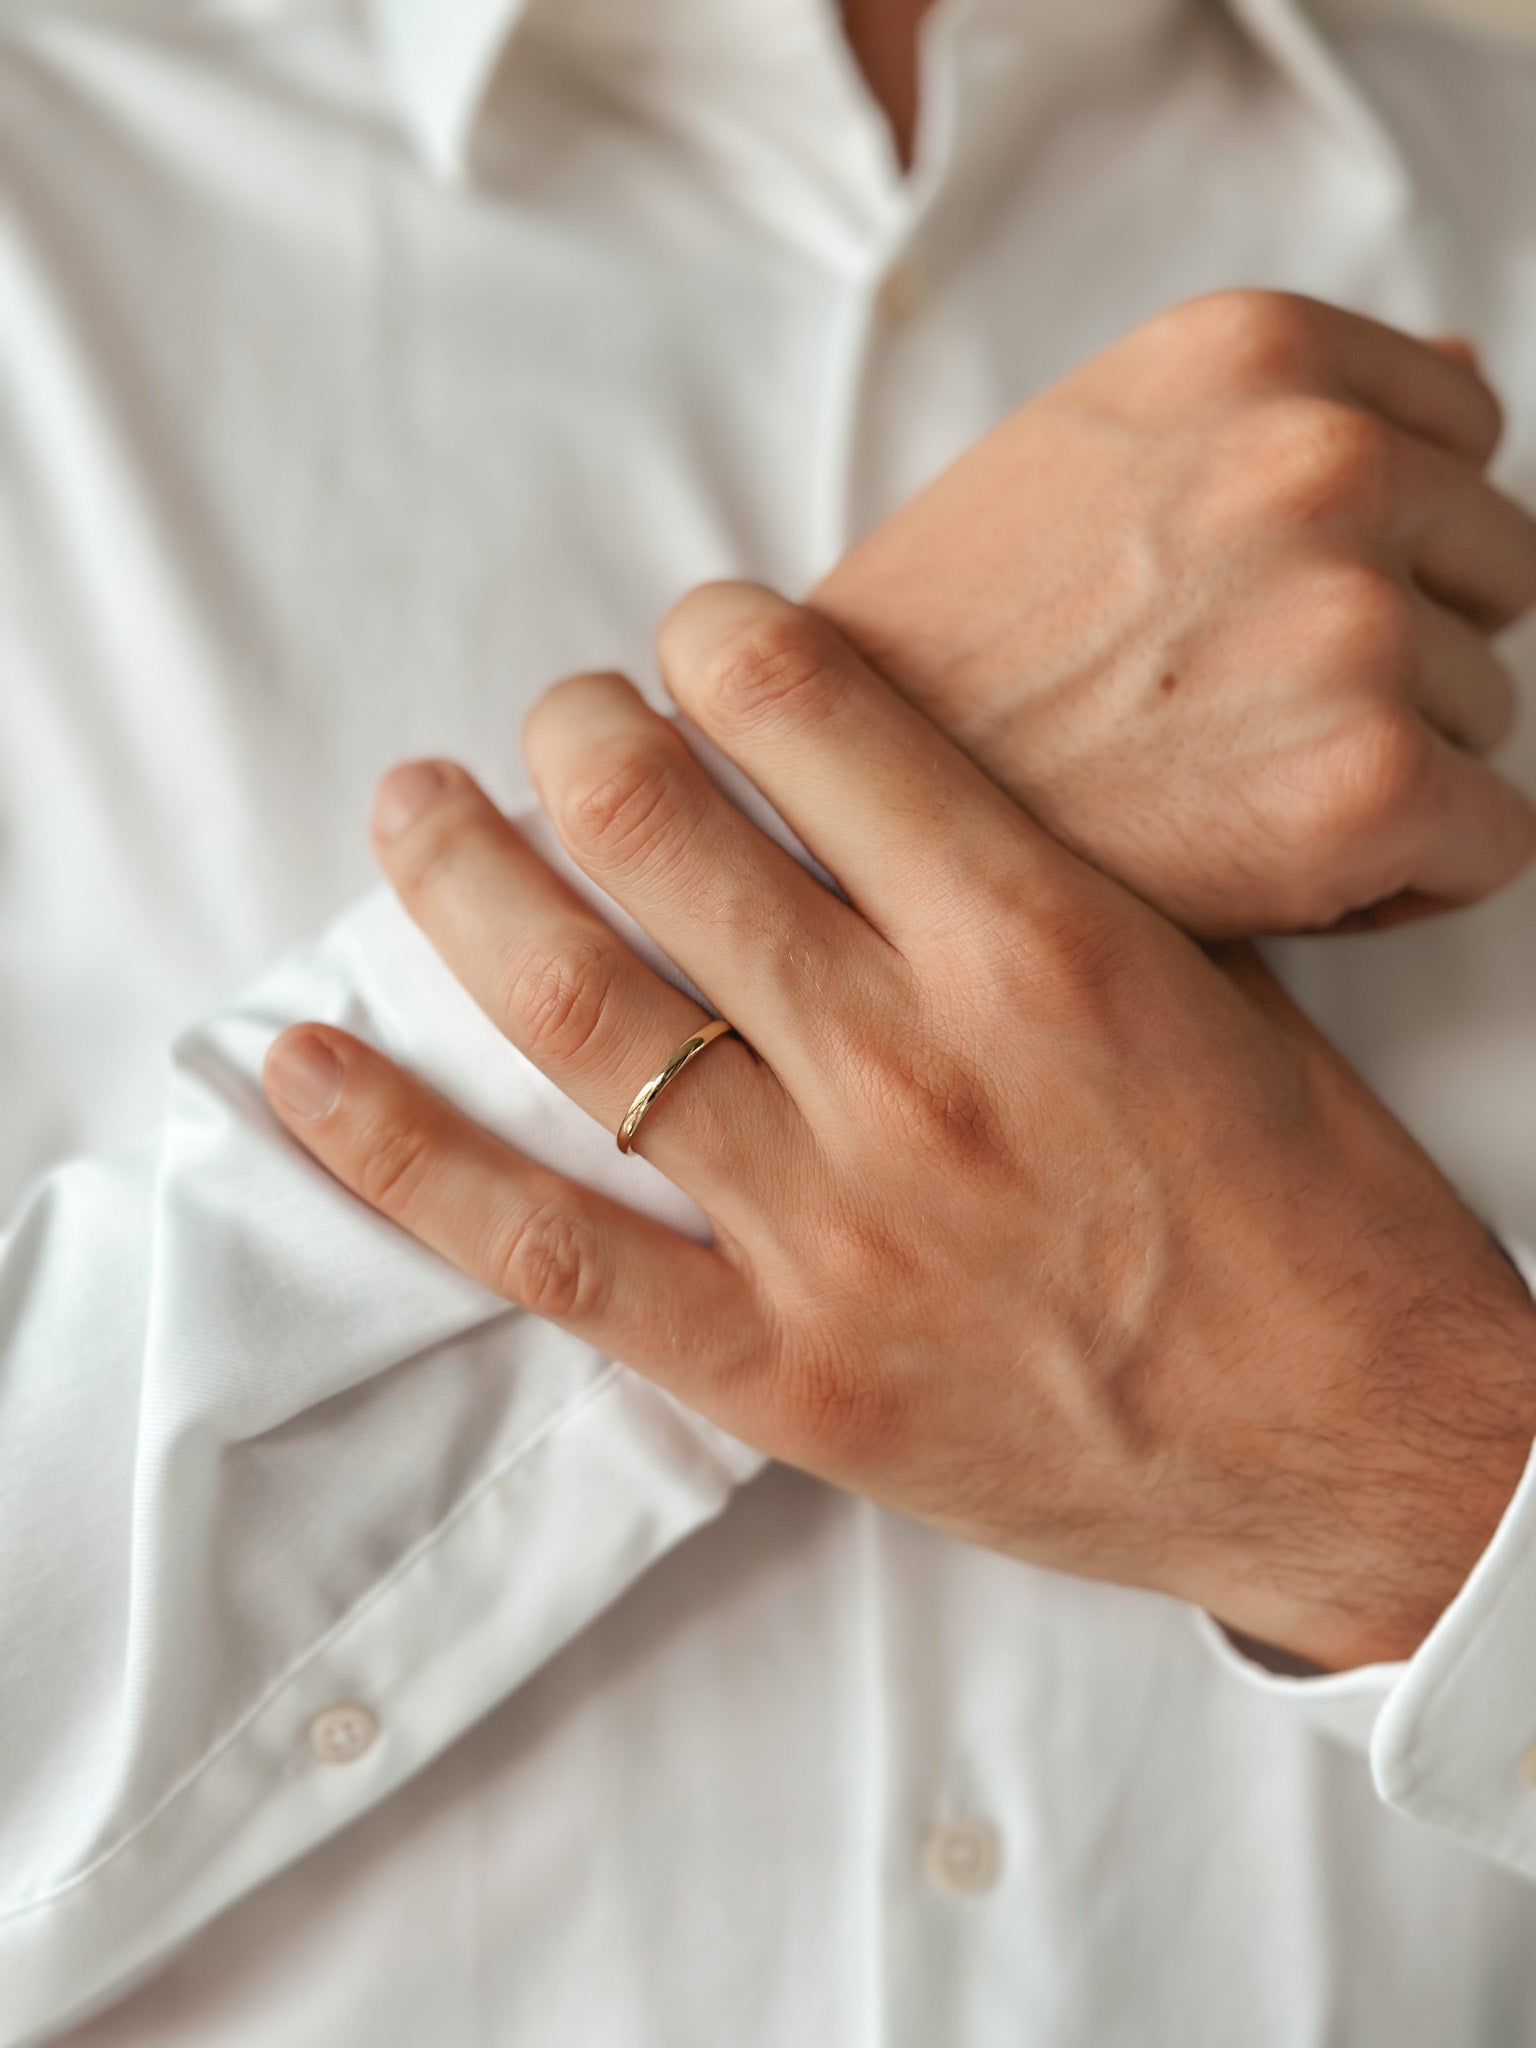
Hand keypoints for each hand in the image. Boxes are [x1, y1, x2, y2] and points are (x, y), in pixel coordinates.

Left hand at [263, 584, 1535, 1670]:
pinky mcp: (783, 1371)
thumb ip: (1044, 886)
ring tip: (416, 806)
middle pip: (662, 836)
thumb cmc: (1313, 1213)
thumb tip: (900, 793)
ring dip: (467, 878)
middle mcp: (913, 1062)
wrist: (1364, 1448)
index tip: (695, 632)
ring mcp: (833, 1226)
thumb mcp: (1214, 994)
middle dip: (579, 737)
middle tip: (557, 714)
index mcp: (1040, 941)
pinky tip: (303, 1066)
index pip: (817, 718)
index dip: (722, 642)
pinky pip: (549, 1249)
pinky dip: (405, 1154)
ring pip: (582, 1010)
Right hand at [815, 290, 1535, 934]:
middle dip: (1398, 650)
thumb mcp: (1084, 449)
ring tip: (1227, 791)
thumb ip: (1271, 406)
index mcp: (1251, 349)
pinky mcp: (1365, 780)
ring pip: (1485, 710)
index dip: (1377, 539)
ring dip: (1388, 763)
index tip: (1265, 613)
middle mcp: (1319, 457)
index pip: (1458, 430)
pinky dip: (1408, 878)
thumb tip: (1463, 363)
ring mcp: (1349, 619)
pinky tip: (1277, 874)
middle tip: (1239, 716)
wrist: (831, 804)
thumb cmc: (953, 647)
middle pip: (1491, 567)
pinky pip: (1495, 842)